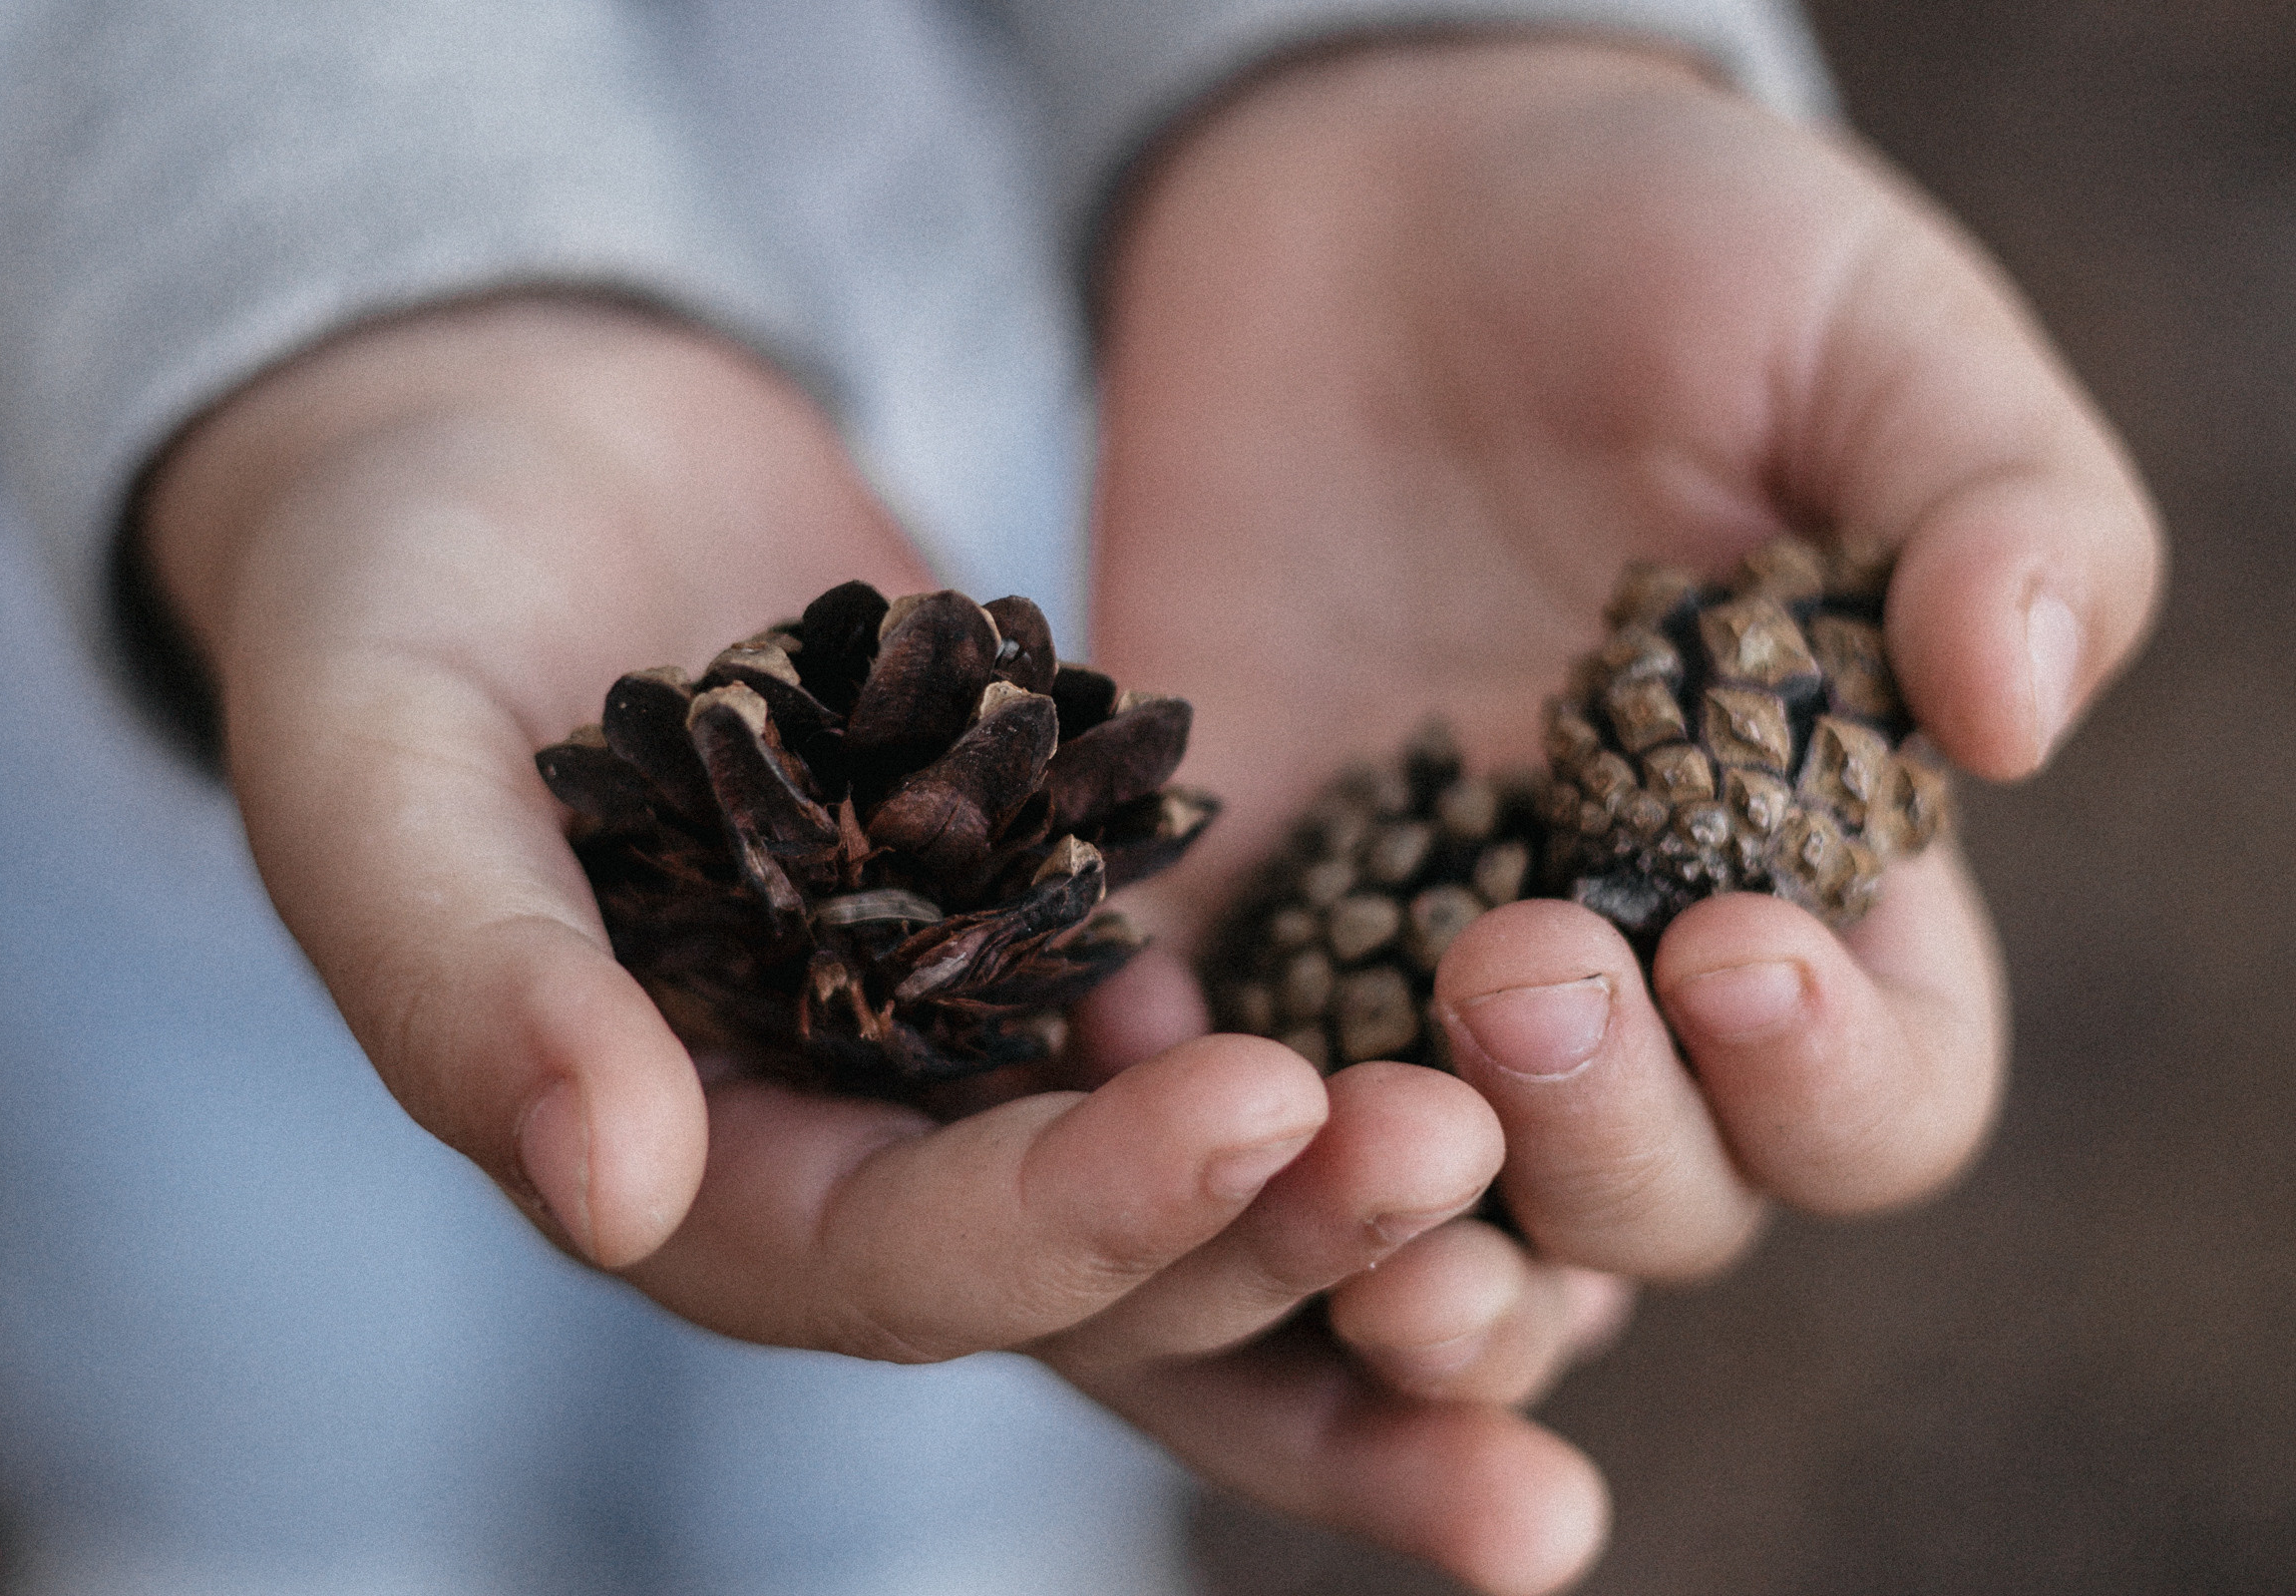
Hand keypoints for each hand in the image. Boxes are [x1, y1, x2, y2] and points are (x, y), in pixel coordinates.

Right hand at [140, 296, 1605, 1589]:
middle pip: (1085, 1265)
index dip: (1066, 1223)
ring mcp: (967, 1038)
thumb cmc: (388, 591)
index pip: (889, 1261)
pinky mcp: (1061, 916)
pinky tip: (1505, 1015)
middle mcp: (844, 1145)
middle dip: (1269, 1234)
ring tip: (1528, 1133)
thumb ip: (456, 970)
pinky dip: (1349, 1033)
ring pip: (1185, 1172)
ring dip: (1351, 1184)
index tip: (1253, 1106)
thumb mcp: (375, 758)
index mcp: (680, 1168)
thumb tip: (605, 1185)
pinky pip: (1224, 1006)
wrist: (510, 455)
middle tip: (1459, 1153)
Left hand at [1081, 34, 2160, 1587]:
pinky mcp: (1217, 920)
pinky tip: (1130, 1029)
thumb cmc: (1659, 254)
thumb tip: (2022, 708)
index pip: (1869, 1100)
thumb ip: (1991, 503)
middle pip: (1641, 1206)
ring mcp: (1397, 966)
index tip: (1724, 942)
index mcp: (1818, 881)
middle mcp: (1614, 975)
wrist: (1373, 208)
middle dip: (1589, 1141)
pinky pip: (1185, 1095)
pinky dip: (1161, 1110)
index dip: (1818, 1080)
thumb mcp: (1855, 330)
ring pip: (1418, 1218)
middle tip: (1505, 968)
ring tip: (1334, 1153)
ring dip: (1379, 1241)